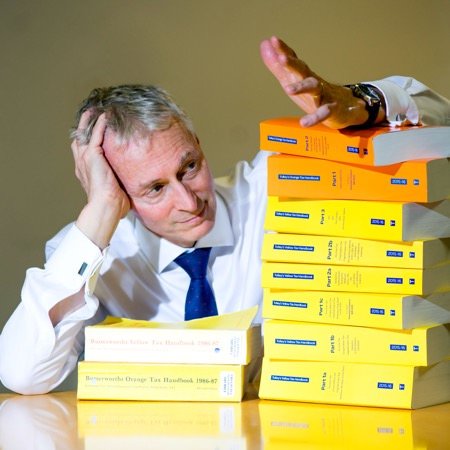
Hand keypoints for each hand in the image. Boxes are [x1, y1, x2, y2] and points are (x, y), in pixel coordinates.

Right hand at [71, 111, 129, 247]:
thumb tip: (135, 188)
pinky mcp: (92, 155)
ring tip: (95, 109)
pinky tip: (105, 116)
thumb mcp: (116, 190)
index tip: (90, 131)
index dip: (85, 140)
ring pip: (85, 133)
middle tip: (89, 113)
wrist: (106, 206)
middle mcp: (82, 163)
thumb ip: (121, 184)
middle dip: (84, 125)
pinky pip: (95, 135)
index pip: (82, 151)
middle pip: (80, 138)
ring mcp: (85, 158)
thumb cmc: (113, 205)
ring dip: (90, 121)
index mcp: (85, 171)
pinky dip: (99, 124)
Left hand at [260, 36, 370, 128]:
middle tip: (282, 58)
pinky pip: (323, 113)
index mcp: (303, 76)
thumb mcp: (294, 80)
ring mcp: (323, 94)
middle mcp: (313, 82)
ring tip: (288, 90)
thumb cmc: (316, 94)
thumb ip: (278, 66)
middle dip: (292, 64)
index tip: (273, 40)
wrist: (345, 108)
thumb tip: (264, 45)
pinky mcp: (331, 109)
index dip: (283, 51)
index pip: (293, 61)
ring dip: (301, 87)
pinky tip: (304, 123)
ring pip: (313, 88)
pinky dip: (315, 118)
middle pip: (302, 70)